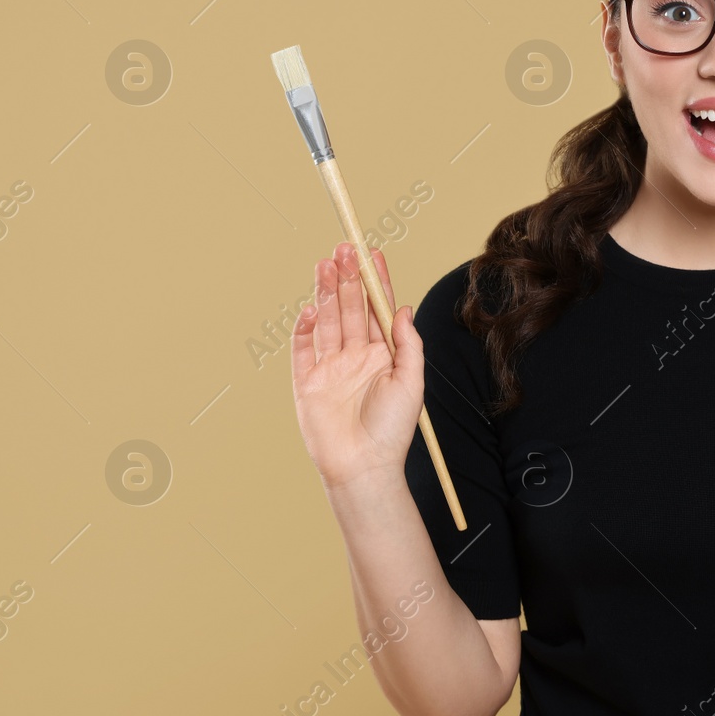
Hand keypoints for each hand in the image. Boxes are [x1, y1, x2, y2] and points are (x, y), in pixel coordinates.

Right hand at [290, 242, 423, 492]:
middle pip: (350, 308)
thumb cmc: (393, 429)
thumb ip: (407, 344)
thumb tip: (402, 308)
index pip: (377, 309)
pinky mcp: (307, 382)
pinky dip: (305, 327)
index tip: (373, 253)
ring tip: (326, 263)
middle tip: (345, 248)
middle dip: (348, 277)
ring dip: (326, 292)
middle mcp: (355, 356)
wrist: (364, 466)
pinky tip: (311, 306)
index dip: (375, 281)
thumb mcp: (411, 382)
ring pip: (327, 320)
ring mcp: (330, 367)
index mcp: (382, 354)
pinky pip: (303, 348)